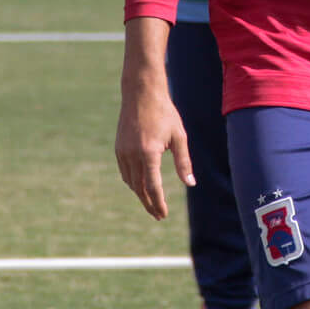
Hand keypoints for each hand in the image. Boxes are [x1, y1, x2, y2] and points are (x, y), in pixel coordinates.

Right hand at [115, 18, 194, 220]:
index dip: (158, 203)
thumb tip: (190, 184)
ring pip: (130, 181)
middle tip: (158, 215)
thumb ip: (184, 162)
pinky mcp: (118, 147)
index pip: (153, 186)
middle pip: (140, 188)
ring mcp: (123, 151)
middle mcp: (133, 154)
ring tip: (151, 203)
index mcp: (149, 152)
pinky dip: (132, 182)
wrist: (141, 93)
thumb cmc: (165, 113)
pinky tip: (140, 186)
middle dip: (149, 203)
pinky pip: (124, 171)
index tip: (163, 214)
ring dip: (140, 194)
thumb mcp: (179, 136)